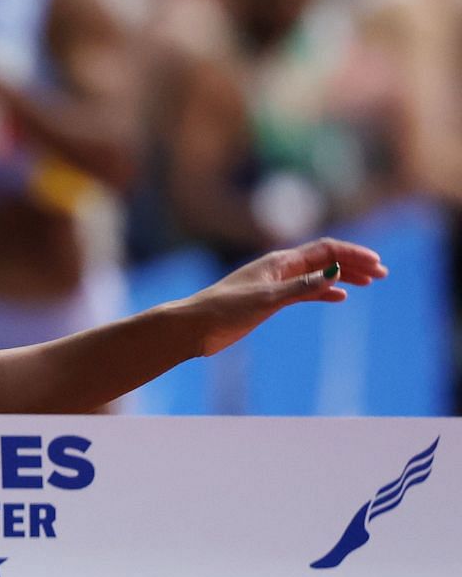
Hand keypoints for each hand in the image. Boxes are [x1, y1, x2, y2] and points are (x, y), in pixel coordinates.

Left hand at [178, 237, 385, 357]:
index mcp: (279, 262)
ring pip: (317, 274)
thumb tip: (335, 272)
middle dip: (354, 263)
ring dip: (343, 275)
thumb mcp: (268, 299)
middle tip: (382, 274)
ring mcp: (275, 284)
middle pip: (325, 259)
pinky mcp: (269, 300)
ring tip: (369, 282)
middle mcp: (279, 268)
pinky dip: (324, 291)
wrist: (194, 326)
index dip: (352, 254)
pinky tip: (339, 297)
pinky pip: (305, 290)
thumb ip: (302, 287)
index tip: (376, 265)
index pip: (325, 250)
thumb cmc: (224, 310)